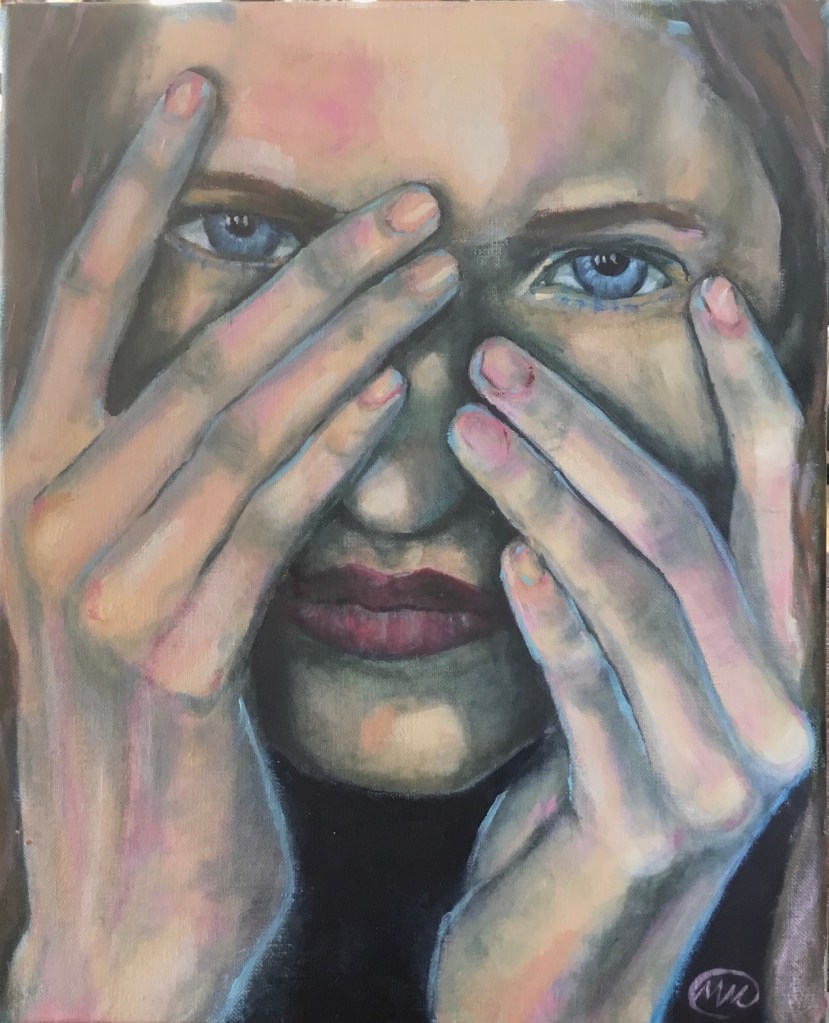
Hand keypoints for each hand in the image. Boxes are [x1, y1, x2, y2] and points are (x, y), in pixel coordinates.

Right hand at [2, 70, 457, 1019]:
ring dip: (353, 341)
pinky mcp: (176, 663)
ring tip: (438, 276)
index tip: (200, 90)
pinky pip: (270, 525)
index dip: (137, 184)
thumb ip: (166, 471)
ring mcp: (101, 590)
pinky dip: (334, 453)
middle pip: (200, 351)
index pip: (79, 297)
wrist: (127, 890)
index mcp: (20, 475)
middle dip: (315, 268)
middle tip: (414, 205)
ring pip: (247, 426)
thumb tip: (278, 369)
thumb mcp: (127, 573)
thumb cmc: (142, 721)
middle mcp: (41, 516)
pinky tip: (395, 397)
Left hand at [435, 278, 813, 1022]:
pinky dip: (554, 624)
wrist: (560, 969)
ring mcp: (725, 775)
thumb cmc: (583, 800)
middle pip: (690, 530)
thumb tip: (582, 461)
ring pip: (640, 597)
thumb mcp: (625, 682)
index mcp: (780, 654)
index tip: (704, 288)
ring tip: (465, 425)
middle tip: (493, 360)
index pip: (783, 491)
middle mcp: (780, 706)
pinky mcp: (648, 829)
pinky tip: (503, 561)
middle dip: (590, 431)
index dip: (751, 386)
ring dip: (548, 500)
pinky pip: (596, 700)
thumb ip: (634, 588)